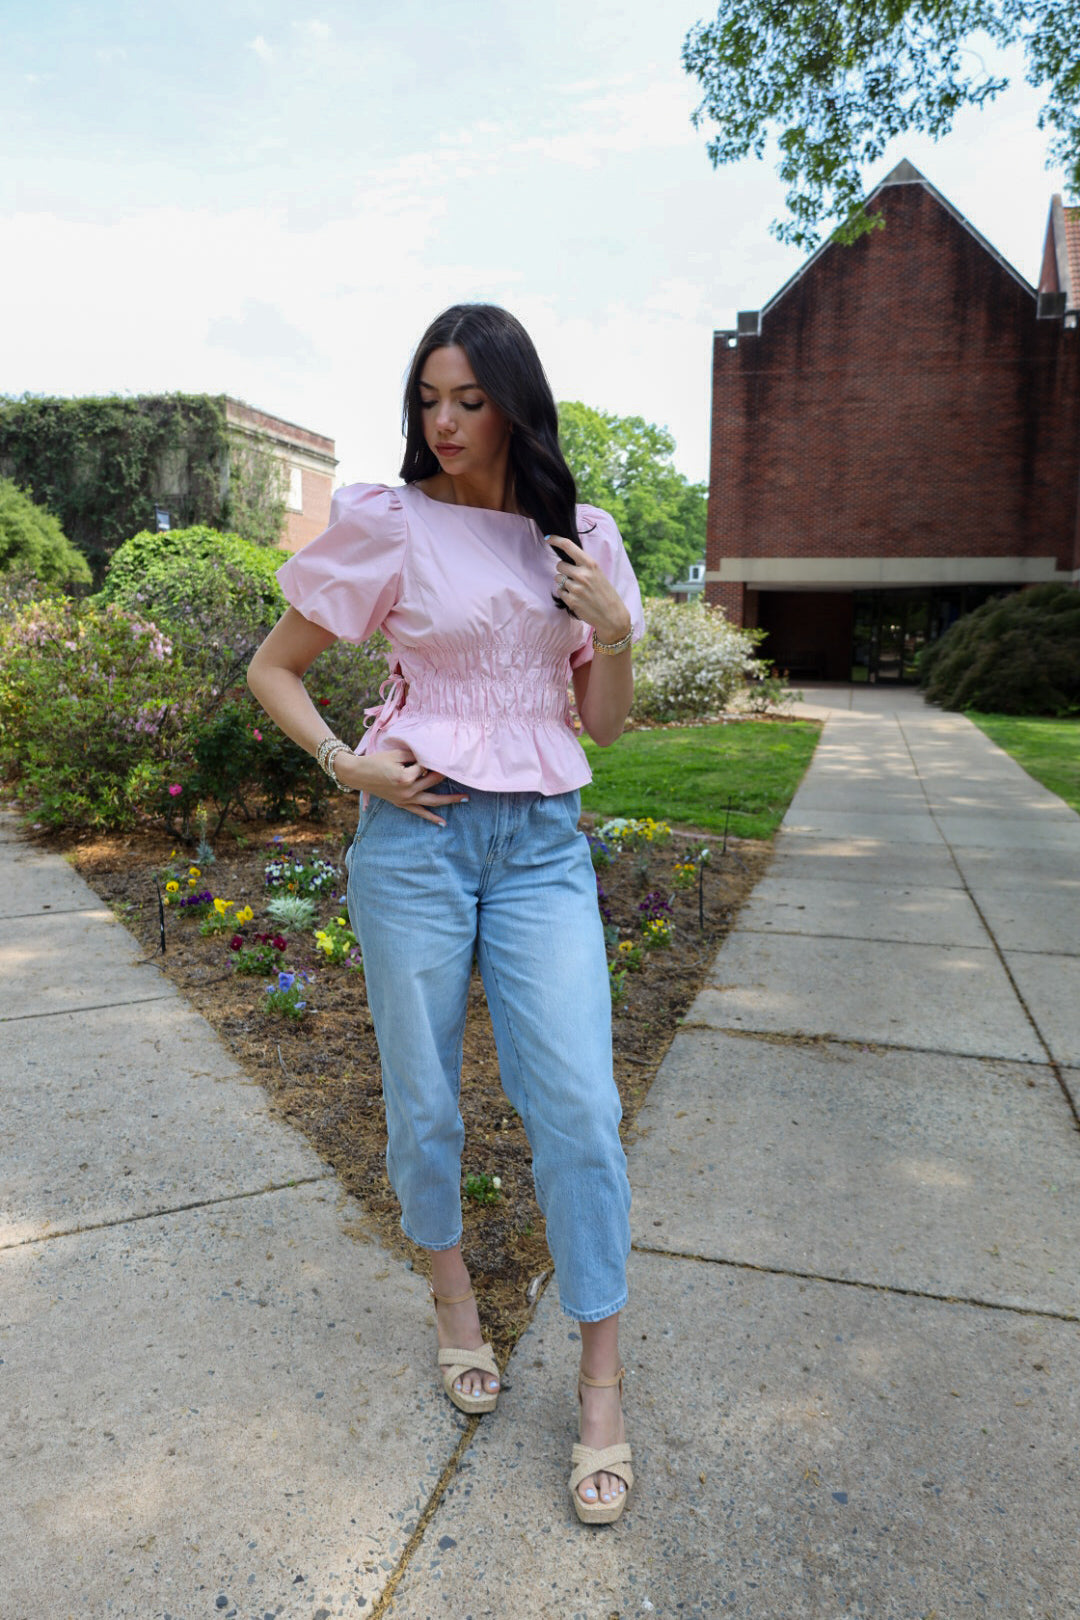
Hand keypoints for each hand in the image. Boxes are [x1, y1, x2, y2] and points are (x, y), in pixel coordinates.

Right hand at [335, 747, 467, 825]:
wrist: (359, 774)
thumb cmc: (376, 761)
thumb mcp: (396, 753)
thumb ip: (415, 755)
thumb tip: (431, 756)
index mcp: (406, 777)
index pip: (425, 767)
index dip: (427, 759)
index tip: (429, 754)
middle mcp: (408, 791)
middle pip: (433, 783)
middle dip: (448, 777)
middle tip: (465, 773)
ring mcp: (405, 800)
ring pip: (432, 801)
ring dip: (449, 800)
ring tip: (465, 799)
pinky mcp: (402, 804)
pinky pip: (420, 813)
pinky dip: (431, 818)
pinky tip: (443, 823)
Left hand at [548, 535, 631, 644]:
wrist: (612, 616)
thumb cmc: (605, 593)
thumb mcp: (598, 574)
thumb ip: (583, 566)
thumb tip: (565, 559)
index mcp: (590, 564)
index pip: (569, 546)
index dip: (556, 540)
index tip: (549, 539)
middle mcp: (583, 574)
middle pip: (559, 565)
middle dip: (563, 570)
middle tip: (572, 577)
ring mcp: (576, 588)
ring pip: (558, 579)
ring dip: (564, 583)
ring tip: (577, 589)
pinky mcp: (572, 601)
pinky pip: (560, 592)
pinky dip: (565, 594)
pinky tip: (576, 598)